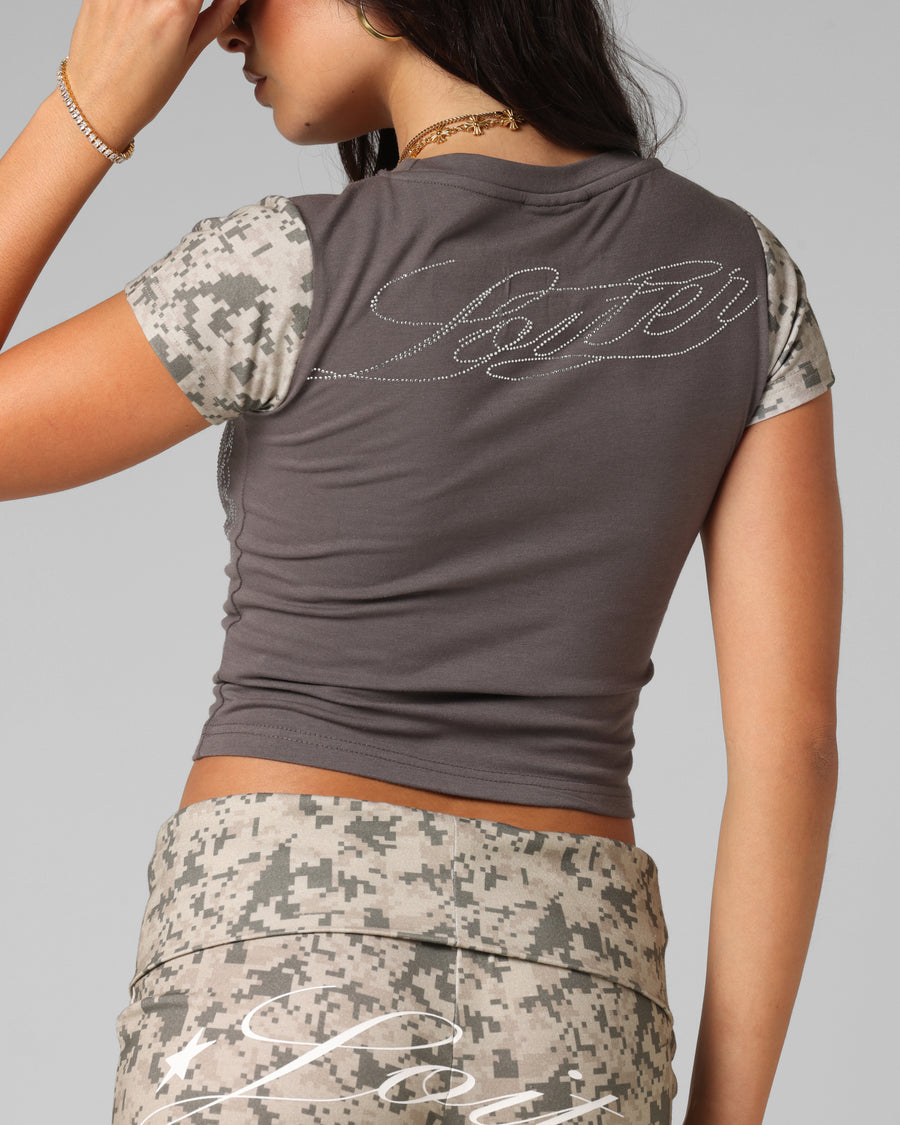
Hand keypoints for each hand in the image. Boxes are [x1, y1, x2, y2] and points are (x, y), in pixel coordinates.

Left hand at [63, 0, 245, 150]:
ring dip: (158, 7)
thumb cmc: (142, 91)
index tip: (207, 6)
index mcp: (176, 10)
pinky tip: (134, 20)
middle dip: (184, 3)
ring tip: (154, 22)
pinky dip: (136, 6)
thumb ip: (215, 18)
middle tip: (183, 15)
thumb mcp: (187, 56)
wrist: (95, 104)